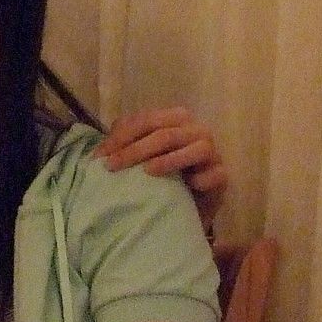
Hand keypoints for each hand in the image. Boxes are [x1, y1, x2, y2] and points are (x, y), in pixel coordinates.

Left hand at [96, 106, 226, 228]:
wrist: (187, 201)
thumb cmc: (161, 173)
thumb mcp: (140, 156)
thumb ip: (124, 145)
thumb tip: (99, 152)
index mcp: (174, 120)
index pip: (146, 120)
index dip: (121, 136)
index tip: (100, 156)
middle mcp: (196, 130)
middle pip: (166, 134)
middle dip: (135, 150)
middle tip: (113, 166)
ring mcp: (212, 152)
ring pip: (197, 148)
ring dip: (169, 160)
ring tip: (147, 172)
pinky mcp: (222, 176)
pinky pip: (215, 175)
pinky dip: (201, 179)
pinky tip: (187, 186)